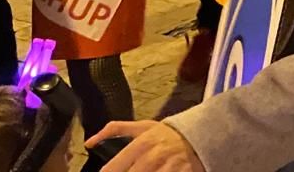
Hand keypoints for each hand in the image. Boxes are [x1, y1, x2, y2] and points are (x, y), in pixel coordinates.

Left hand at [89, 121, 204, 171]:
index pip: (112, 169)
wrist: (204, 133)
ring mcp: (169, 168)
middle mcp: (153, 157)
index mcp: (141, 144)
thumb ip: (115, 130)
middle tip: (129, 170)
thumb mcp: (144, 127)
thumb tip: (89, 142)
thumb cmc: (168, 133)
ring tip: (144, 171)